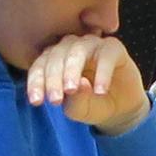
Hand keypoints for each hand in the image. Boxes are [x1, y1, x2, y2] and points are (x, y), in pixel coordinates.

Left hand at [26, 34, 147, 132]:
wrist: (119, 108)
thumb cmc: (92, 104)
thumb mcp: (79, 110)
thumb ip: (74, 101)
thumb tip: (78, 86)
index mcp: (54, 59)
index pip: (40, 67)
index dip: (36, 83)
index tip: (36, 102)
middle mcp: (70, 47)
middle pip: (56, 56)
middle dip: (53, 79)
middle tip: (55, 100)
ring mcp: (92, 45)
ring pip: (77, 50)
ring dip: (72, 70)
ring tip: (71, 90)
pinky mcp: (113, 48)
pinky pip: (106, 55)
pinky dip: (102, 73)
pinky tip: (100, 91)